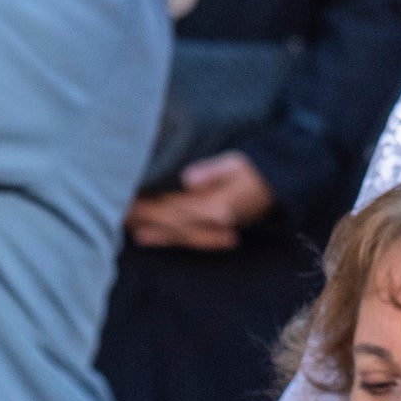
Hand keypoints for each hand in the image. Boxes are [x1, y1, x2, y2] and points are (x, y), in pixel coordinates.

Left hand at [125, 150, 276, 250]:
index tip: (125, 198)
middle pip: (172, 221)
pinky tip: (146, 237)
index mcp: (216, 205)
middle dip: (144, 217)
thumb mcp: (237, 161)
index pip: (174, 205)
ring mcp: (216, 229)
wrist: (282, 184)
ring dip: (151, 231)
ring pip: (176, 233)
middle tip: (117, 213)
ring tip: (125, 228)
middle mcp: (214, 222)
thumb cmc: (258, 167)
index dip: (148, 203)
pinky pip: (187, 239)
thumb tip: (187, 179)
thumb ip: (213, 171)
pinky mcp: (216, 229)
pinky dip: (166, 239)